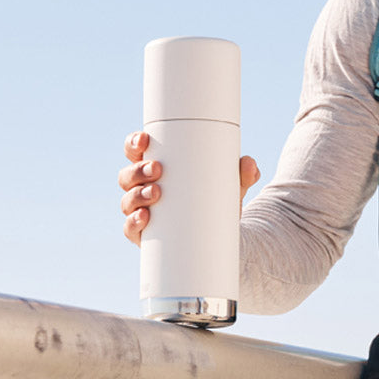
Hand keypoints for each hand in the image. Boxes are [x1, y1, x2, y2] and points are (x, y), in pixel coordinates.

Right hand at [118, 130, 260, 244]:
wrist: (218, 238)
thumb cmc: (214, 201)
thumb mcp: (229, 185)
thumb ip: (241, 174)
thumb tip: (251, 165)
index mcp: (156, 169)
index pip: (136, 151)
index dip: (134, 143)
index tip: (144, 140)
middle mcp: (143, 188)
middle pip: (128, 175)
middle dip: (138, 170)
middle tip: (158, 169)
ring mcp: (141, 211)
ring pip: (127, 200)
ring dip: (137, 195)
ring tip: (157, 193)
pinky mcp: (144, 235)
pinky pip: (130, 229)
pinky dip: (133, 223)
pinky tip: (144, 218)